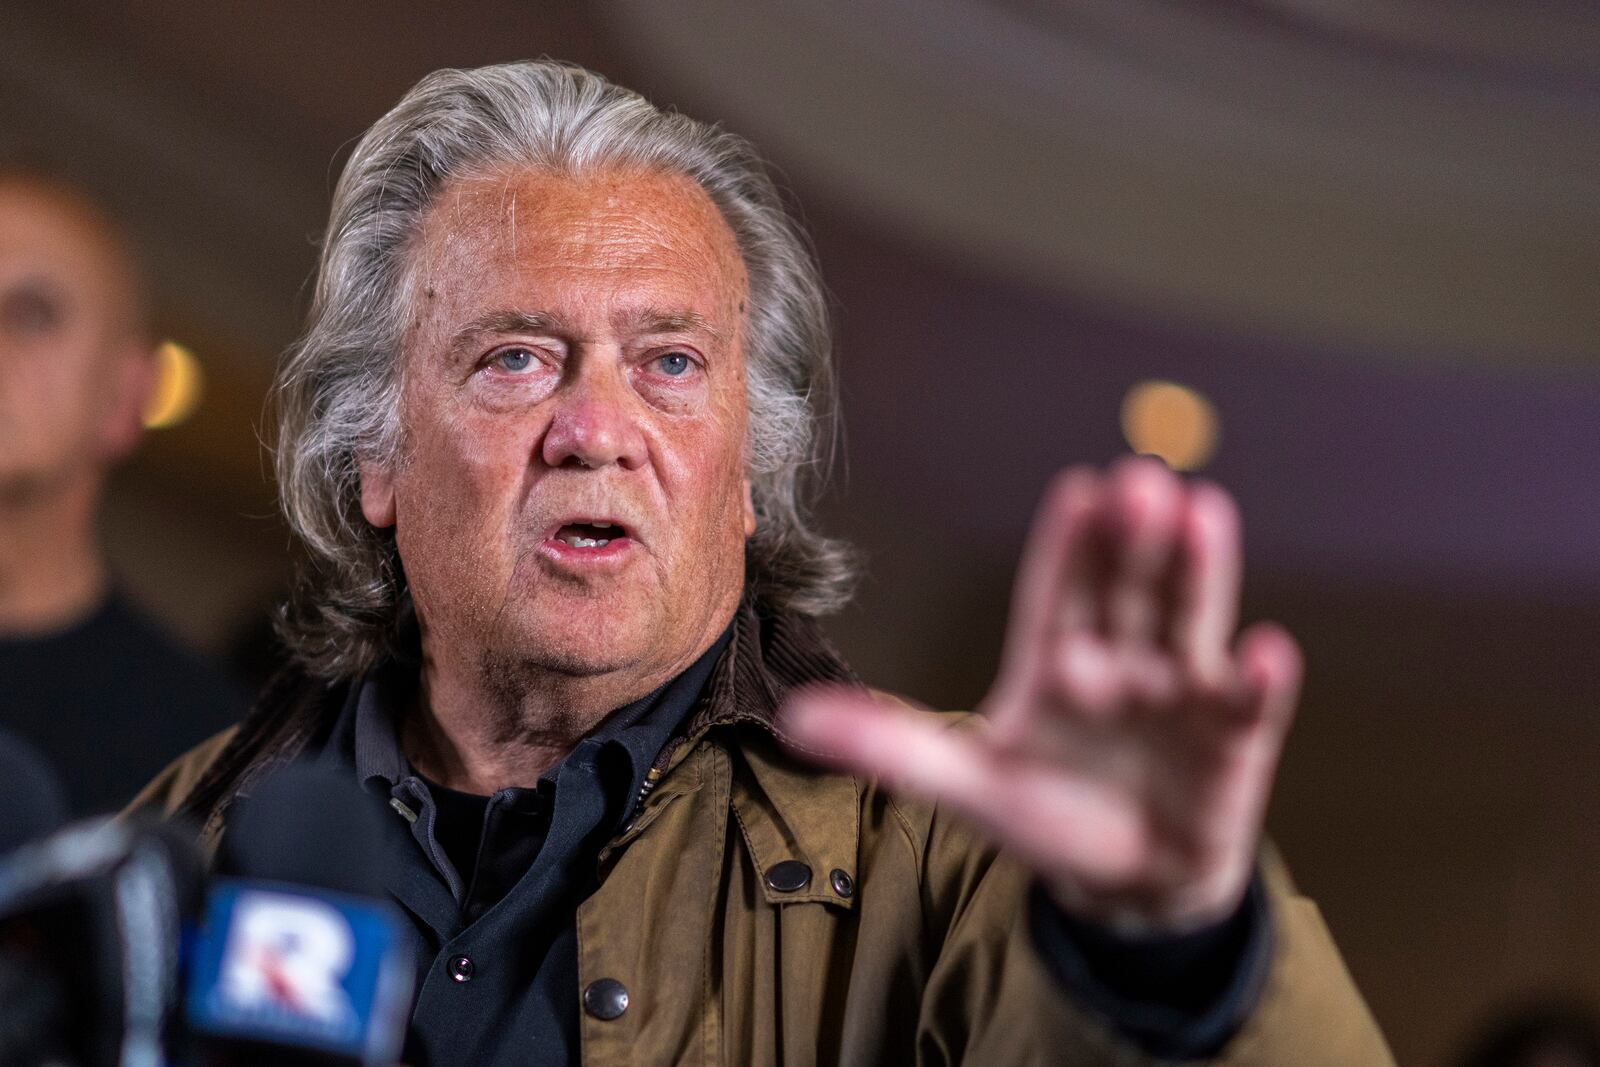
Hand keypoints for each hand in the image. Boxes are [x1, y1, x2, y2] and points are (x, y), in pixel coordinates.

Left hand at [784, 457, 1300, 932]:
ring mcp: (1180, 690)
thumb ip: (891, 745)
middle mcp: (1121, 657)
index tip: (1077, 493)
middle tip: (1138, 484)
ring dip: (1197, 573)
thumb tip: (796, 719)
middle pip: (1126, 590)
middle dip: (1131, 541)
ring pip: (1186, 622)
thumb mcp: (964, 782)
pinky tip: (1266, 652)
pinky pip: (1248, 703)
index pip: (1059, 593)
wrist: (1127, 882)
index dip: (1067, 549)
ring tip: (1202, 515)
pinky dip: (1259, 681)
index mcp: (1056, 657)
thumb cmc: (1043, 815)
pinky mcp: (1234, 736)